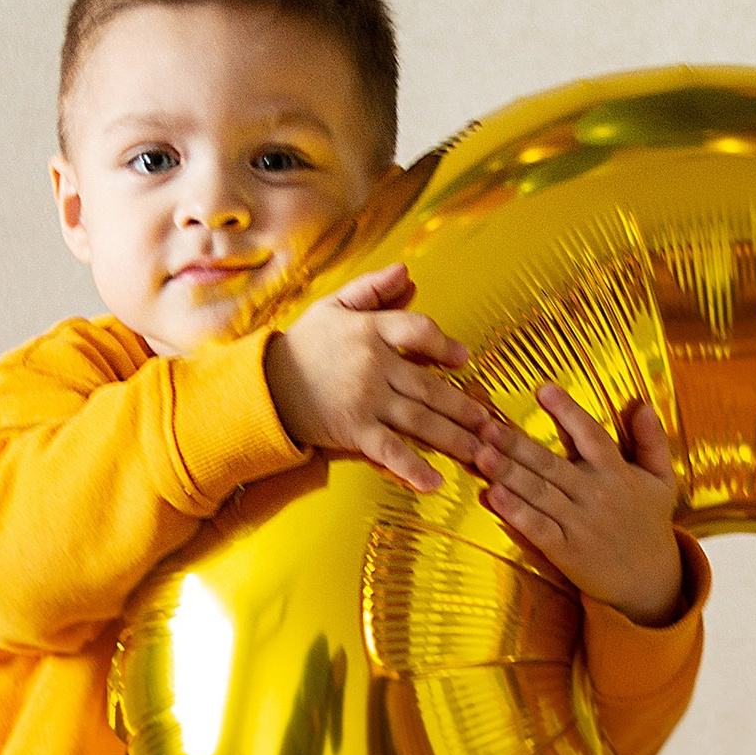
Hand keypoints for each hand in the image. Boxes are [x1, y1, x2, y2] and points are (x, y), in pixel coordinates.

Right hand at [262, 264, 484, 495]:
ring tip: (482, 452)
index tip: (465, 359)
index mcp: (369, 331)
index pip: (418, 331)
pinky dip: (413, 468)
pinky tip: (435, 482)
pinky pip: (390, 451)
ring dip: (454, 438)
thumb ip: (373, 289)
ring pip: (420, 420)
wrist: (263, 385)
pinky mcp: (353, 431)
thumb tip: (407, 272)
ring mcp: (364, 401)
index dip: (445, 345)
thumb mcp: (335, 306)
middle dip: (464, 407)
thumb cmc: (304, 345)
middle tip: (492, 423)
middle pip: (430, 386)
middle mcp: (372, 366)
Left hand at [473, 386, 688, 623]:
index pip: (591, 435)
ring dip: (508, 474)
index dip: (568, 412)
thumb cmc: (649, 524)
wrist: (648, 582)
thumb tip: (643, 404)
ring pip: (539, 493)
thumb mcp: (662, 481)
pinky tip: (493, 496)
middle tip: (486, 425)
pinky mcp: (567, 551)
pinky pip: (537, 528)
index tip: (544, 390)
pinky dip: (515, 512)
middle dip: (517, 444)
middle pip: (552, 464)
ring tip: (480, 454)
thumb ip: (652, 442)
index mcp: (618, 472)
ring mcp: (580, 524)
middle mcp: (598, 494)